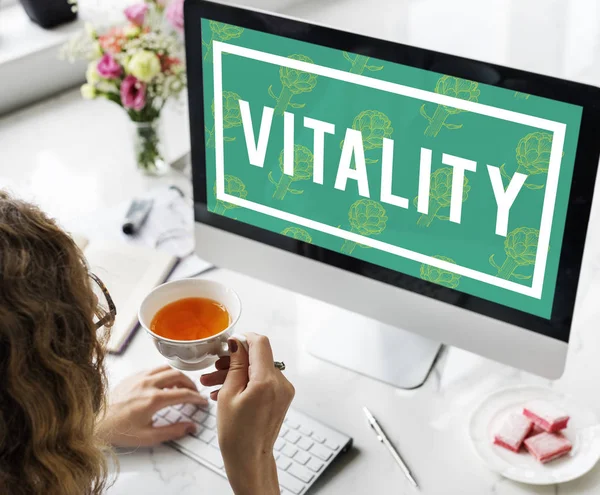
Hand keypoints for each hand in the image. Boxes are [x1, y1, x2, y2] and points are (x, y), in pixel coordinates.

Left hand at [97, 365, 206, 447]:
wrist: (95, 422)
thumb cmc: (119, 431)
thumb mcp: (148, 437)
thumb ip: (173, 432)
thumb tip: (191, 427)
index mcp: (153, 399)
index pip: (183, 394)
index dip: (197, 397)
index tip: (202, 402)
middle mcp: (148, 384)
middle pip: (178, 375)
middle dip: (190, 383)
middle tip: (194, 392)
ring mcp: (139, 377)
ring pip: (166, 368)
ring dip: (178, 376)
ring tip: (181, 386)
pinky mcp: (132, 376)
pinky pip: (154, 369)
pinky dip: (164, 373)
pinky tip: (164, 383)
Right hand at [200, 333, 294, 494]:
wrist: (249, 459)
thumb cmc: (236, 434)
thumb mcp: (228, 394)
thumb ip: (236, 365)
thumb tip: (238, 343)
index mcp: (267, 381)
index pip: (260, 343)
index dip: (244, 339)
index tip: (228, 343)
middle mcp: (280, 383)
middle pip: (257, 357)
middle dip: (234, 360)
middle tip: (213, 368)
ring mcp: (283, 391)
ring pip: (258, 369)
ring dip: (237, 373)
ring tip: (212, 383)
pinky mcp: (282, 397)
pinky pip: (263, 381)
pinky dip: (246, 382)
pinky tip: (226, 391)